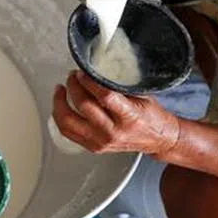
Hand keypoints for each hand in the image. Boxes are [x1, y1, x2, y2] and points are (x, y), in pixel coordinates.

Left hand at [52, 71, 180, 155]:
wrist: (158, 140)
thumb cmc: (151, 117)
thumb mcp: (141, 96)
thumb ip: (118, 86)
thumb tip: (95, 69)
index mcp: (129, 117)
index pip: (104, 97)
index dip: (89, 82)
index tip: (82, 72)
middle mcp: (113, 131)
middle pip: (83, 106)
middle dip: (73, 86)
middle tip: (72, 76)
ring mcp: (102, 141)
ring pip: (69, 122)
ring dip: (59, 103)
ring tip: (60, 89)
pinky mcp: (94, 147)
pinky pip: (68, 132)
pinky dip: (60, 117)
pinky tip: (61, 106)